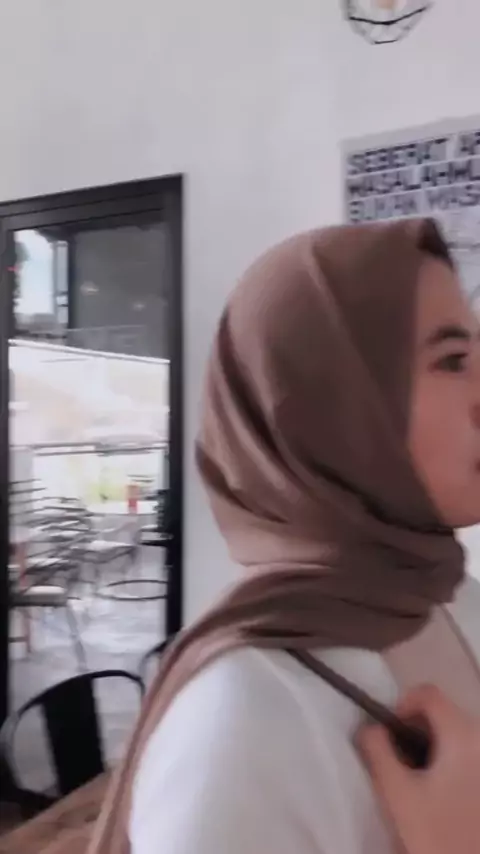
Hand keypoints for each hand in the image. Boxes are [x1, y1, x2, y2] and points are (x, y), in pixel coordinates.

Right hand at [359, 685, 479, 853]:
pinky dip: (448, 758)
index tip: (388, 734)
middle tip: (398, 761)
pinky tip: (439, 791)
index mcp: (463, 735)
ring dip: (430, 745)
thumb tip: (369, 728)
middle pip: (442, 711)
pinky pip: (467, 751)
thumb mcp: (397, 792)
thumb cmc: (437, 833)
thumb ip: (377, 751)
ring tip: (417, 780)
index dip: (401, 705)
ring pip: (455, 732)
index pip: (427, 693)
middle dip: (414, 729)